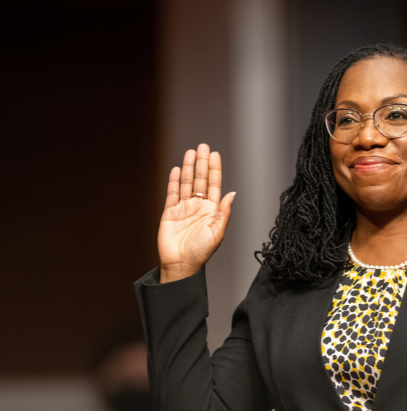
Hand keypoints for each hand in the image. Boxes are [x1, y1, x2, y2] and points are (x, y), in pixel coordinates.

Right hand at [158, 144, 235, 282]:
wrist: (181, 264)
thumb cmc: (201, 252)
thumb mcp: (217, 232)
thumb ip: (224, 212)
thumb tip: (232, 194)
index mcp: (212, 210)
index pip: (214, 185)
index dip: (214, 170)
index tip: (215, 155)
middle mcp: (198, 206)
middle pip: (199, 180)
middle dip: (201, 163)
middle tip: (203, 146)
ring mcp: (183, 208)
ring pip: (185, 183)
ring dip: (187, 168)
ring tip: (190, 153)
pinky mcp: (169, 213)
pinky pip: (171, 193)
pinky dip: (173, 181)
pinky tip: (175, 169)